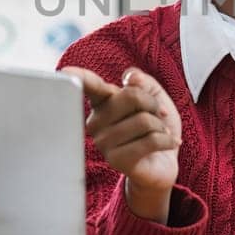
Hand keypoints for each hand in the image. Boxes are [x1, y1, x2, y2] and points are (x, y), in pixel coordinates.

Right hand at [62, 66, 181, 221]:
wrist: (163, 163)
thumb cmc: (154, 126)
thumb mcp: (154, 96)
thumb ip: (143, 81)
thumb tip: (131, 78)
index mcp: (102, 101)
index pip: (89, 85)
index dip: (79, 76)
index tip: (65, 72)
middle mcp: (96, 121)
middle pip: (132, 95)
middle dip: (154, 104)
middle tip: (158, 115)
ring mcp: (103, 142)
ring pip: (145, 120)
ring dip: (161, 126)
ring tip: (159, 133)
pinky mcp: (116, 160)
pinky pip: (151, 140)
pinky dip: (167, 140)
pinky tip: (169, 143)